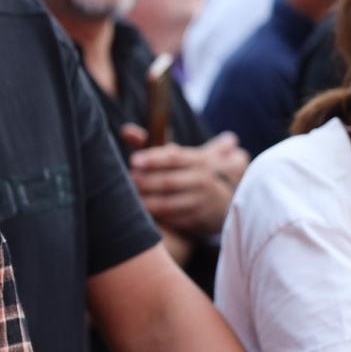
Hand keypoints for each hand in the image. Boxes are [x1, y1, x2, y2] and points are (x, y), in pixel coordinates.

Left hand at [126, 133, 241, 236]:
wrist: (225, 198)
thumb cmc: (190, 171)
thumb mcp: (181, 156)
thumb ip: (151, 143)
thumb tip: (125, 131)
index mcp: (197, 160)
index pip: (174, 157)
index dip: (153, 159)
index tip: (134, 160)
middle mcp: (200, 180)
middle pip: (168, 181)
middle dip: (146, 181)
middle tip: (128, 180)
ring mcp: (198, 201)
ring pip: (167, 203)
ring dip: (146, 201)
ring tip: (130, 197)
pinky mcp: (195, 220)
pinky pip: (171, 220)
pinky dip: (155, 217)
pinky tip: (139, 214)